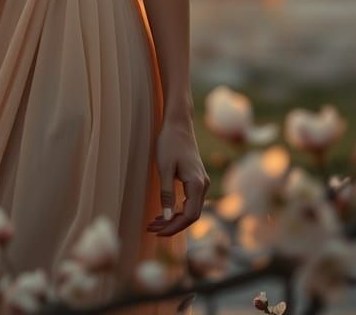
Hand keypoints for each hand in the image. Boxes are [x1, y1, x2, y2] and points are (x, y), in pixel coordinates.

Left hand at [146, 116, 209, 236]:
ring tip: (153, 223)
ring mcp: (202, 182)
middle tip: (151, 229)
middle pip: (192, 216)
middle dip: (172, 225)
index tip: (157, 232)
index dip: (175, 227)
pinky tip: (163, 213)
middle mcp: (204, 185)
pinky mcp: (197, 180)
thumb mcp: (164, 168)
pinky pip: (189, 201)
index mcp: (198, 183)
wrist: (178, 123)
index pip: (190, 216)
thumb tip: (167, 218)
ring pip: (190, 209)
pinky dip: (177, 209)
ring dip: (174, 219)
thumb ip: (166, 194)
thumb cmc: (169, 143)